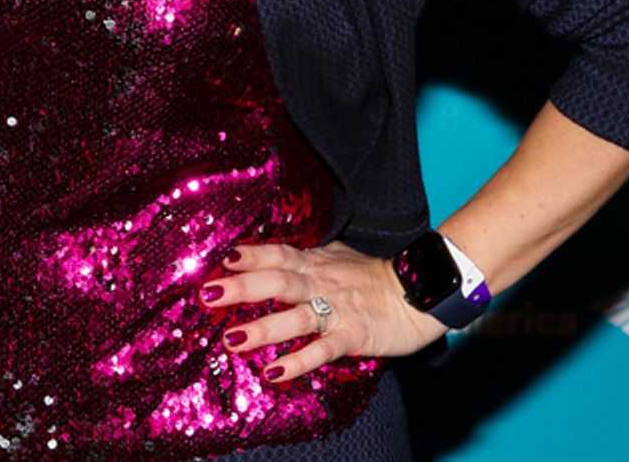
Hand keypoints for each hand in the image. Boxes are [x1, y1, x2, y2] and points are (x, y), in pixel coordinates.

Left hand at [199, 240, 446, 381]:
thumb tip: (275, 255)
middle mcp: (321, 282)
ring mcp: (337, 308)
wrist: (419, 292)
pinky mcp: (353, 334)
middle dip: (242, 287)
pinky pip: (321, 349)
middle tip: (209, 294)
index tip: (223, 257)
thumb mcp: (337, 257)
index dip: (252, 254)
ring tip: (232, 339)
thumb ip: (307, 258)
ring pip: (295, 316)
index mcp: (316, 262)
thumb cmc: (374, 277)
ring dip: (263, 328)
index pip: (279, 254)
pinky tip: (274, 372)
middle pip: (278, 281)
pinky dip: (298, 360)